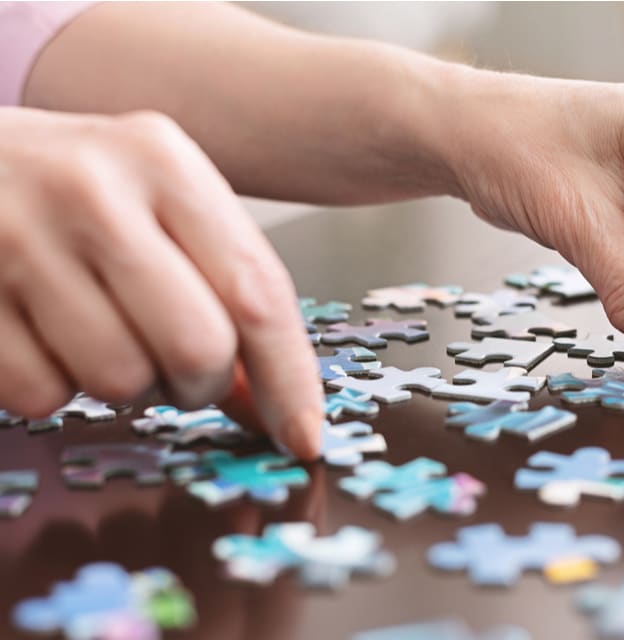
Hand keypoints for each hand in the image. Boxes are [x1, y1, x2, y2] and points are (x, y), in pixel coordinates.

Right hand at [0, 108, 322, 456]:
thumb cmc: (75, 192)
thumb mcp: (159, 208)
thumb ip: (223, 292)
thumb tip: (273, 407)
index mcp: (162, 161)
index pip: (256, 291)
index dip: (290, 378)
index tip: (304, 435)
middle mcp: (93, 191)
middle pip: (196, 348)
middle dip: (200, 383)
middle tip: (178, 366)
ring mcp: (16, 240)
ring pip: (120, 381)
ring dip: (126, 385)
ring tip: (103, 334)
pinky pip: (41, 394)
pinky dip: (55, 386)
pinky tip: (44, 335)